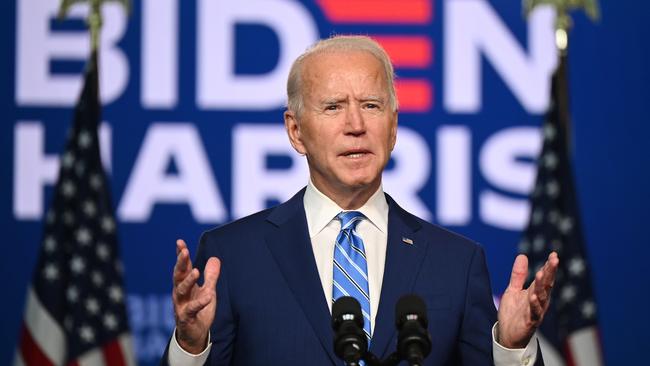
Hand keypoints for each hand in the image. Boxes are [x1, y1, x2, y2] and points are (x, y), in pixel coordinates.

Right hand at [172, 239, 220, 353]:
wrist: (194, 334)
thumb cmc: (199, 311)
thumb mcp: (208, 291)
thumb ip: (211, 276)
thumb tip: (215, 258)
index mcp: (185, 285)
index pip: (182, 267)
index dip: (180, 255)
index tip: (180, 242)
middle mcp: (180, 293)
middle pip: (178, 275)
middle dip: (181, 263)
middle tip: (184, 251)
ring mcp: (181, 305)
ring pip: (181, 290)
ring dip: (188, 280)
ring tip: (196, 271)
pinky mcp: (186, 317)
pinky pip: (192, 309)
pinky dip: (200, 302)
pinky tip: (208, 296)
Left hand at [497, 252, 558, 348]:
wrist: (507, 335)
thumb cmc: (513, 313)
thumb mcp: (513, 290)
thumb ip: (518, 275)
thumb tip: (522, 256)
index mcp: (536, 292)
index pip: (545, 277)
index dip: (549, 266)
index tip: (553, 254)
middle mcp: (539, 301)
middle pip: (546, 284)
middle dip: (550, 272)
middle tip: (554, 259)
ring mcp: (536, 311)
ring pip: (541, 297)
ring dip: (541, 285)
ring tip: (540, 273)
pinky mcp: (530, 321)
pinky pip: (534, 312)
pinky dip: (534, 304)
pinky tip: (533, 296)